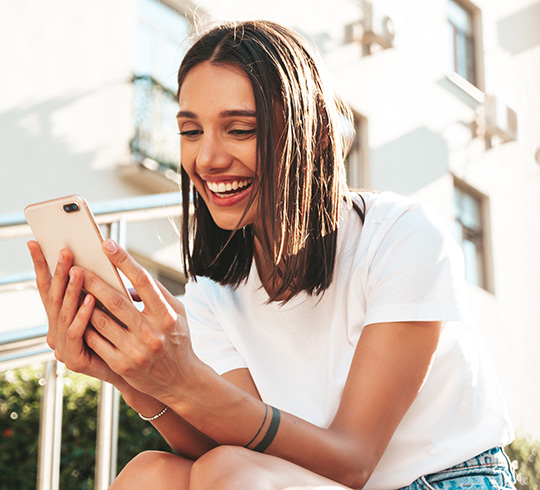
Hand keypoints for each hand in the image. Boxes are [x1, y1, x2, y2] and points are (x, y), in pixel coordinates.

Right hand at [27, 241, 119, 383]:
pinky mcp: (74, 359)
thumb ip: (100, 289)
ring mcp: (63, 346)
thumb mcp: (110, 307)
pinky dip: (83, 315)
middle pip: (54, 297)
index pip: (49, 287)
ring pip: (64, 313)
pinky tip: (91, 300)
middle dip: (59, 272)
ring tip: (78, 271)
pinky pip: (77, 333)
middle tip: (64, 250)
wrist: (137, 369)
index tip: (36, 243)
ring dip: (72, 290)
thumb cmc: (124, 334)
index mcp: (63, 316)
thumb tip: (100, 256)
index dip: (42, 265)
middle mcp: (57, 330)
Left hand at [78, 239, 199, 403]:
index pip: (144, 281)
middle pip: (117, 301)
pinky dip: (85, 327)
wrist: (180, 380)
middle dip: (94, 281)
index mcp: (167, 316)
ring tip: (73, 288)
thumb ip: (158, 294)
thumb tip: (132, 278)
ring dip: (84, 303)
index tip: (107, 245)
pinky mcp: (122, 366)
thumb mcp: (178, 314)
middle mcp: (152, 333)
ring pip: (101, 321)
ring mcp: (136, 351)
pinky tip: (77, 315)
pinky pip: (96, 342)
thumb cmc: (177, 340)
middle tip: (77, 266)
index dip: (124, 261)